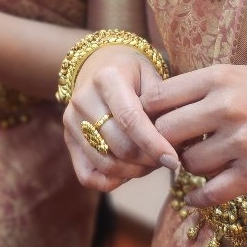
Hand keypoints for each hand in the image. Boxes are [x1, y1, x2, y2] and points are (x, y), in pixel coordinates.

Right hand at [63, 46, 178, 191]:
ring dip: (134, 172)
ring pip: (105, 164)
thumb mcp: (151, 75)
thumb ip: (163, 104)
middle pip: (119, 146)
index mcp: (107, 78)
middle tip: (168, 160)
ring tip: (151, 163)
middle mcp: (83, 99)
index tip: (173, 160)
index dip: (153, 144)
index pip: (130, 119)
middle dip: (148, 161)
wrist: (98, 65)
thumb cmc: (133, 73)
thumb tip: (179, 141)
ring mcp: (71, 121)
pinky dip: (112, 181)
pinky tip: (130, 170)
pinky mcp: (67, 139)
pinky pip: (87, 176)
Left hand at [143, 63, 246, 205]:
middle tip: (172, 148)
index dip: (147, 114)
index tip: (151, 123)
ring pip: (188, 164)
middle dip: (163, 144)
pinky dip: (199, 198)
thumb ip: (199, 89)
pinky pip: (211, 193)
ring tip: (201, 162)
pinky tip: (196, 197)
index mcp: (218, 78)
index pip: (158, 98)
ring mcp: (241, 141)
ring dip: (189, 168)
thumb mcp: (238, 76)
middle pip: (164, 133)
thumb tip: (154, 110)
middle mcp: (226, 107)